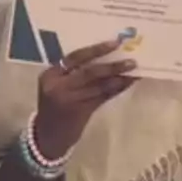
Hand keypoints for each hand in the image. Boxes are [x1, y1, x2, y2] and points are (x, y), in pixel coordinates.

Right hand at [32, 38, 137, 157]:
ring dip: (118, 78)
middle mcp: (58, 86)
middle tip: (131, 61)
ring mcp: (69, 100)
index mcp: (50, 75)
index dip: (96, 50)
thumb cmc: (54, 107)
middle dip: (112, 66)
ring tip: (134, 72)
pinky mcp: (80, 112)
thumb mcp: (56, 87)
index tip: (115, 43)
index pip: (75, 57)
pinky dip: (116, 89)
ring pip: (98, 85)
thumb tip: (105, 56)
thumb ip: (72, 73)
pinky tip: (127, 84)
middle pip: (89, 72)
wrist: (47, 136)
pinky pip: (102, 97)